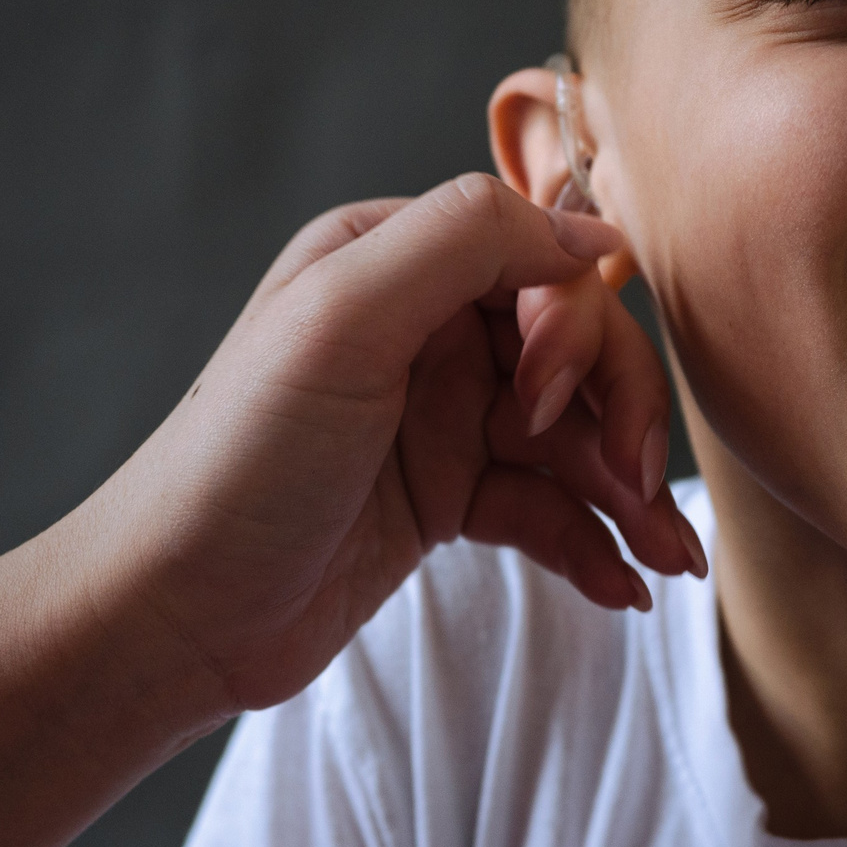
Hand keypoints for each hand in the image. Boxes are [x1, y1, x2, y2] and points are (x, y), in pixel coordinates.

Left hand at [50, 173, 705, 724]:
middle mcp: (422, 328)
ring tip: (675, 562)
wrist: (171, 615)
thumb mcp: (340, 318)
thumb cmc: (234, 462)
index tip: (543, 407)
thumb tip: (593, 232)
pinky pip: (549, 507)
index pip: (541, 260)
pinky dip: (595, 542)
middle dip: (622, 415)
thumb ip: (463, 240)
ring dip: (632, 492)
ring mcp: (439, 418)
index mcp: (392, 259)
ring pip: (575, 436)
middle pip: (577, 349)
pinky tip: (625, 588)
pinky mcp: (445, 500)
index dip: (574, 331)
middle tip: (638, 488)